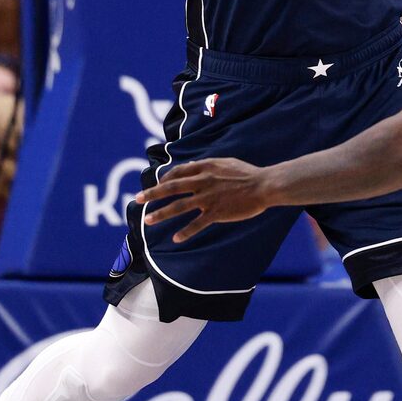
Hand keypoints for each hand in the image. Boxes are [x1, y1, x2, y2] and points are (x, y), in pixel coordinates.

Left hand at [133, 157, 275, 239]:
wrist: (264, 185)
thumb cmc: (247, 174)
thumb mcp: (225, 162)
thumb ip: (207, 165)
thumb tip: (192, 165)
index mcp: (205, 168)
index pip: (178, 172)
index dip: (164, 179)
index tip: (156, 186)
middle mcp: (203, 182)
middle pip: (172, 188)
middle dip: (152, 194)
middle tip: (137, 199)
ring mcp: (208, 198)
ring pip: (179, 206)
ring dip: (161, 214)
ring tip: (147, 220)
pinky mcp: (217, 212)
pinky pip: (197, 224)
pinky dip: (185, 232)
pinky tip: (176, 238)